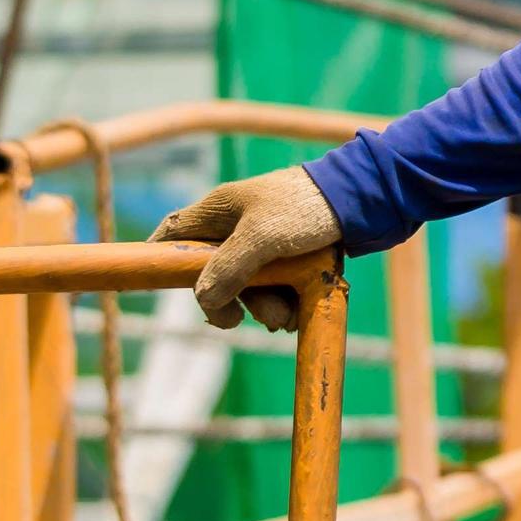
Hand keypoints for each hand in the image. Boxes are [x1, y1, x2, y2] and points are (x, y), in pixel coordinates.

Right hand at [152, 168, 339, 332]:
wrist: (370, 200)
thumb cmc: (309, 208)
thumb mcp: (263, 237)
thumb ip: (229, 267)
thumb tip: (203, 299)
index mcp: (221, 210)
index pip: (175, 233)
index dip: (160, 258)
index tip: (150, 283)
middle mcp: (239, 225)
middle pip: (215, 272)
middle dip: (231, 299)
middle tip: (238, 320)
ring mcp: (268, 241)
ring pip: (251, 284)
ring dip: (265, 307)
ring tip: (285, 319)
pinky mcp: (294, 255)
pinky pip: (279, 286)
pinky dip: (286, 302)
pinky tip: (298, 313)